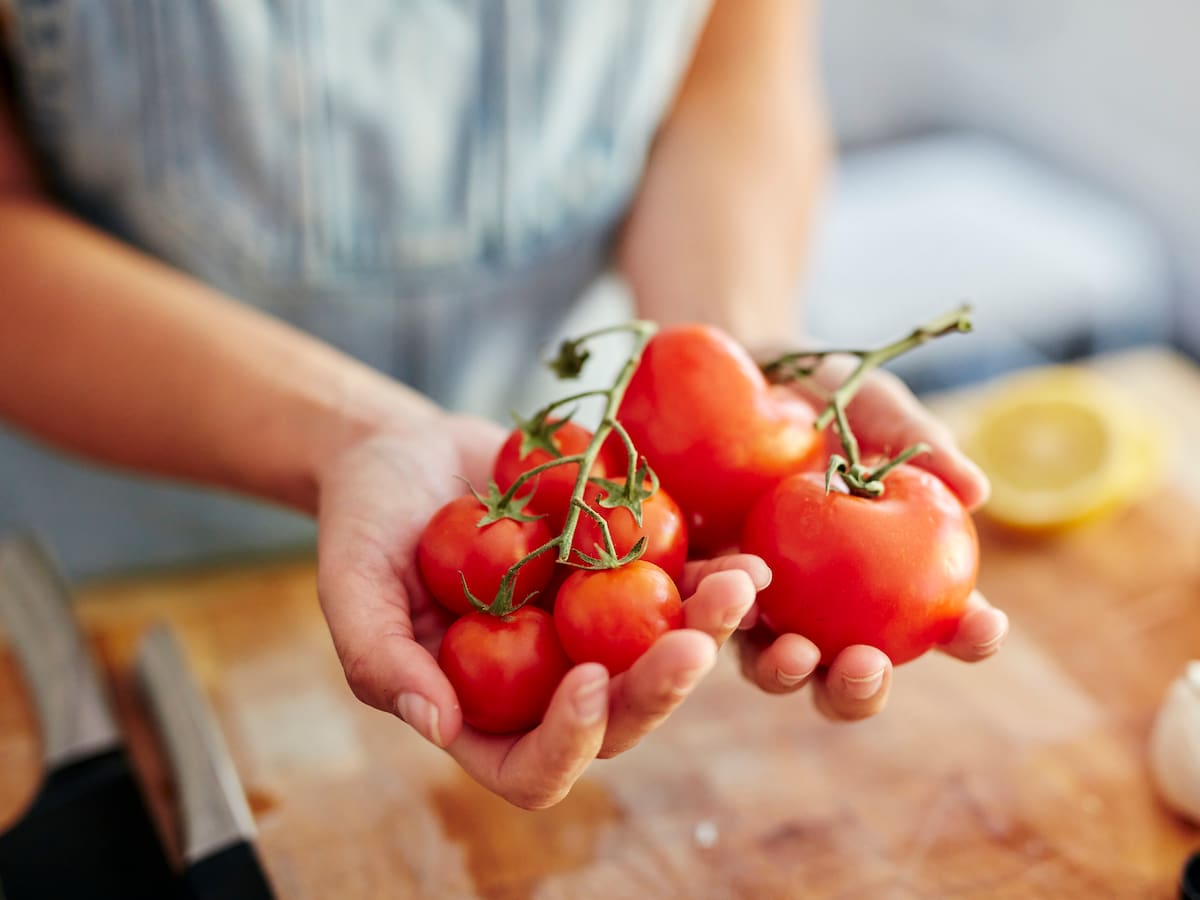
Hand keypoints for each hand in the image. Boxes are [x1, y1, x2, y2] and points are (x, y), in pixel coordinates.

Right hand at [314, 413, 764, 807]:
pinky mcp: (619, 578)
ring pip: (662, 658)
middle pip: (619, 719)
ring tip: (740, 586)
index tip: (587, 681)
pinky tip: (745, 555)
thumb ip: (380, 659)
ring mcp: (590, 634)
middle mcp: (546, 685)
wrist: (406, 452)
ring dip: (708, 631)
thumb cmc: (365, 522)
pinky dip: (711, 576)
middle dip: (661, 689)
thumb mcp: (351, 586)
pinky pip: (676, 589)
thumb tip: (439, 726)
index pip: (533, 768)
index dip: (566, 742)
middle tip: (694, 644)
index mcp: (482, 713)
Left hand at [735, 360, 1008, 719]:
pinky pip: (708, 614)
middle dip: (860, 689)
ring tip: (794, 652)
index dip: (969, 636)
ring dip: (788, 673)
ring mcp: (760, 604)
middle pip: (849, 676)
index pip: (941, 623)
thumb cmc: (822, 392)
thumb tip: (978, 491)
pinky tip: (733, 597)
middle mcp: (825, 607)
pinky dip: (720, 615)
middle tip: (865, 664)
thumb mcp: (871, 404)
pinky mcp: (700, 586)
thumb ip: (919, 442)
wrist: (734, 370)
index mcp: (888, 575)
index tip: (982, 625)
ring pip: (774, 668)